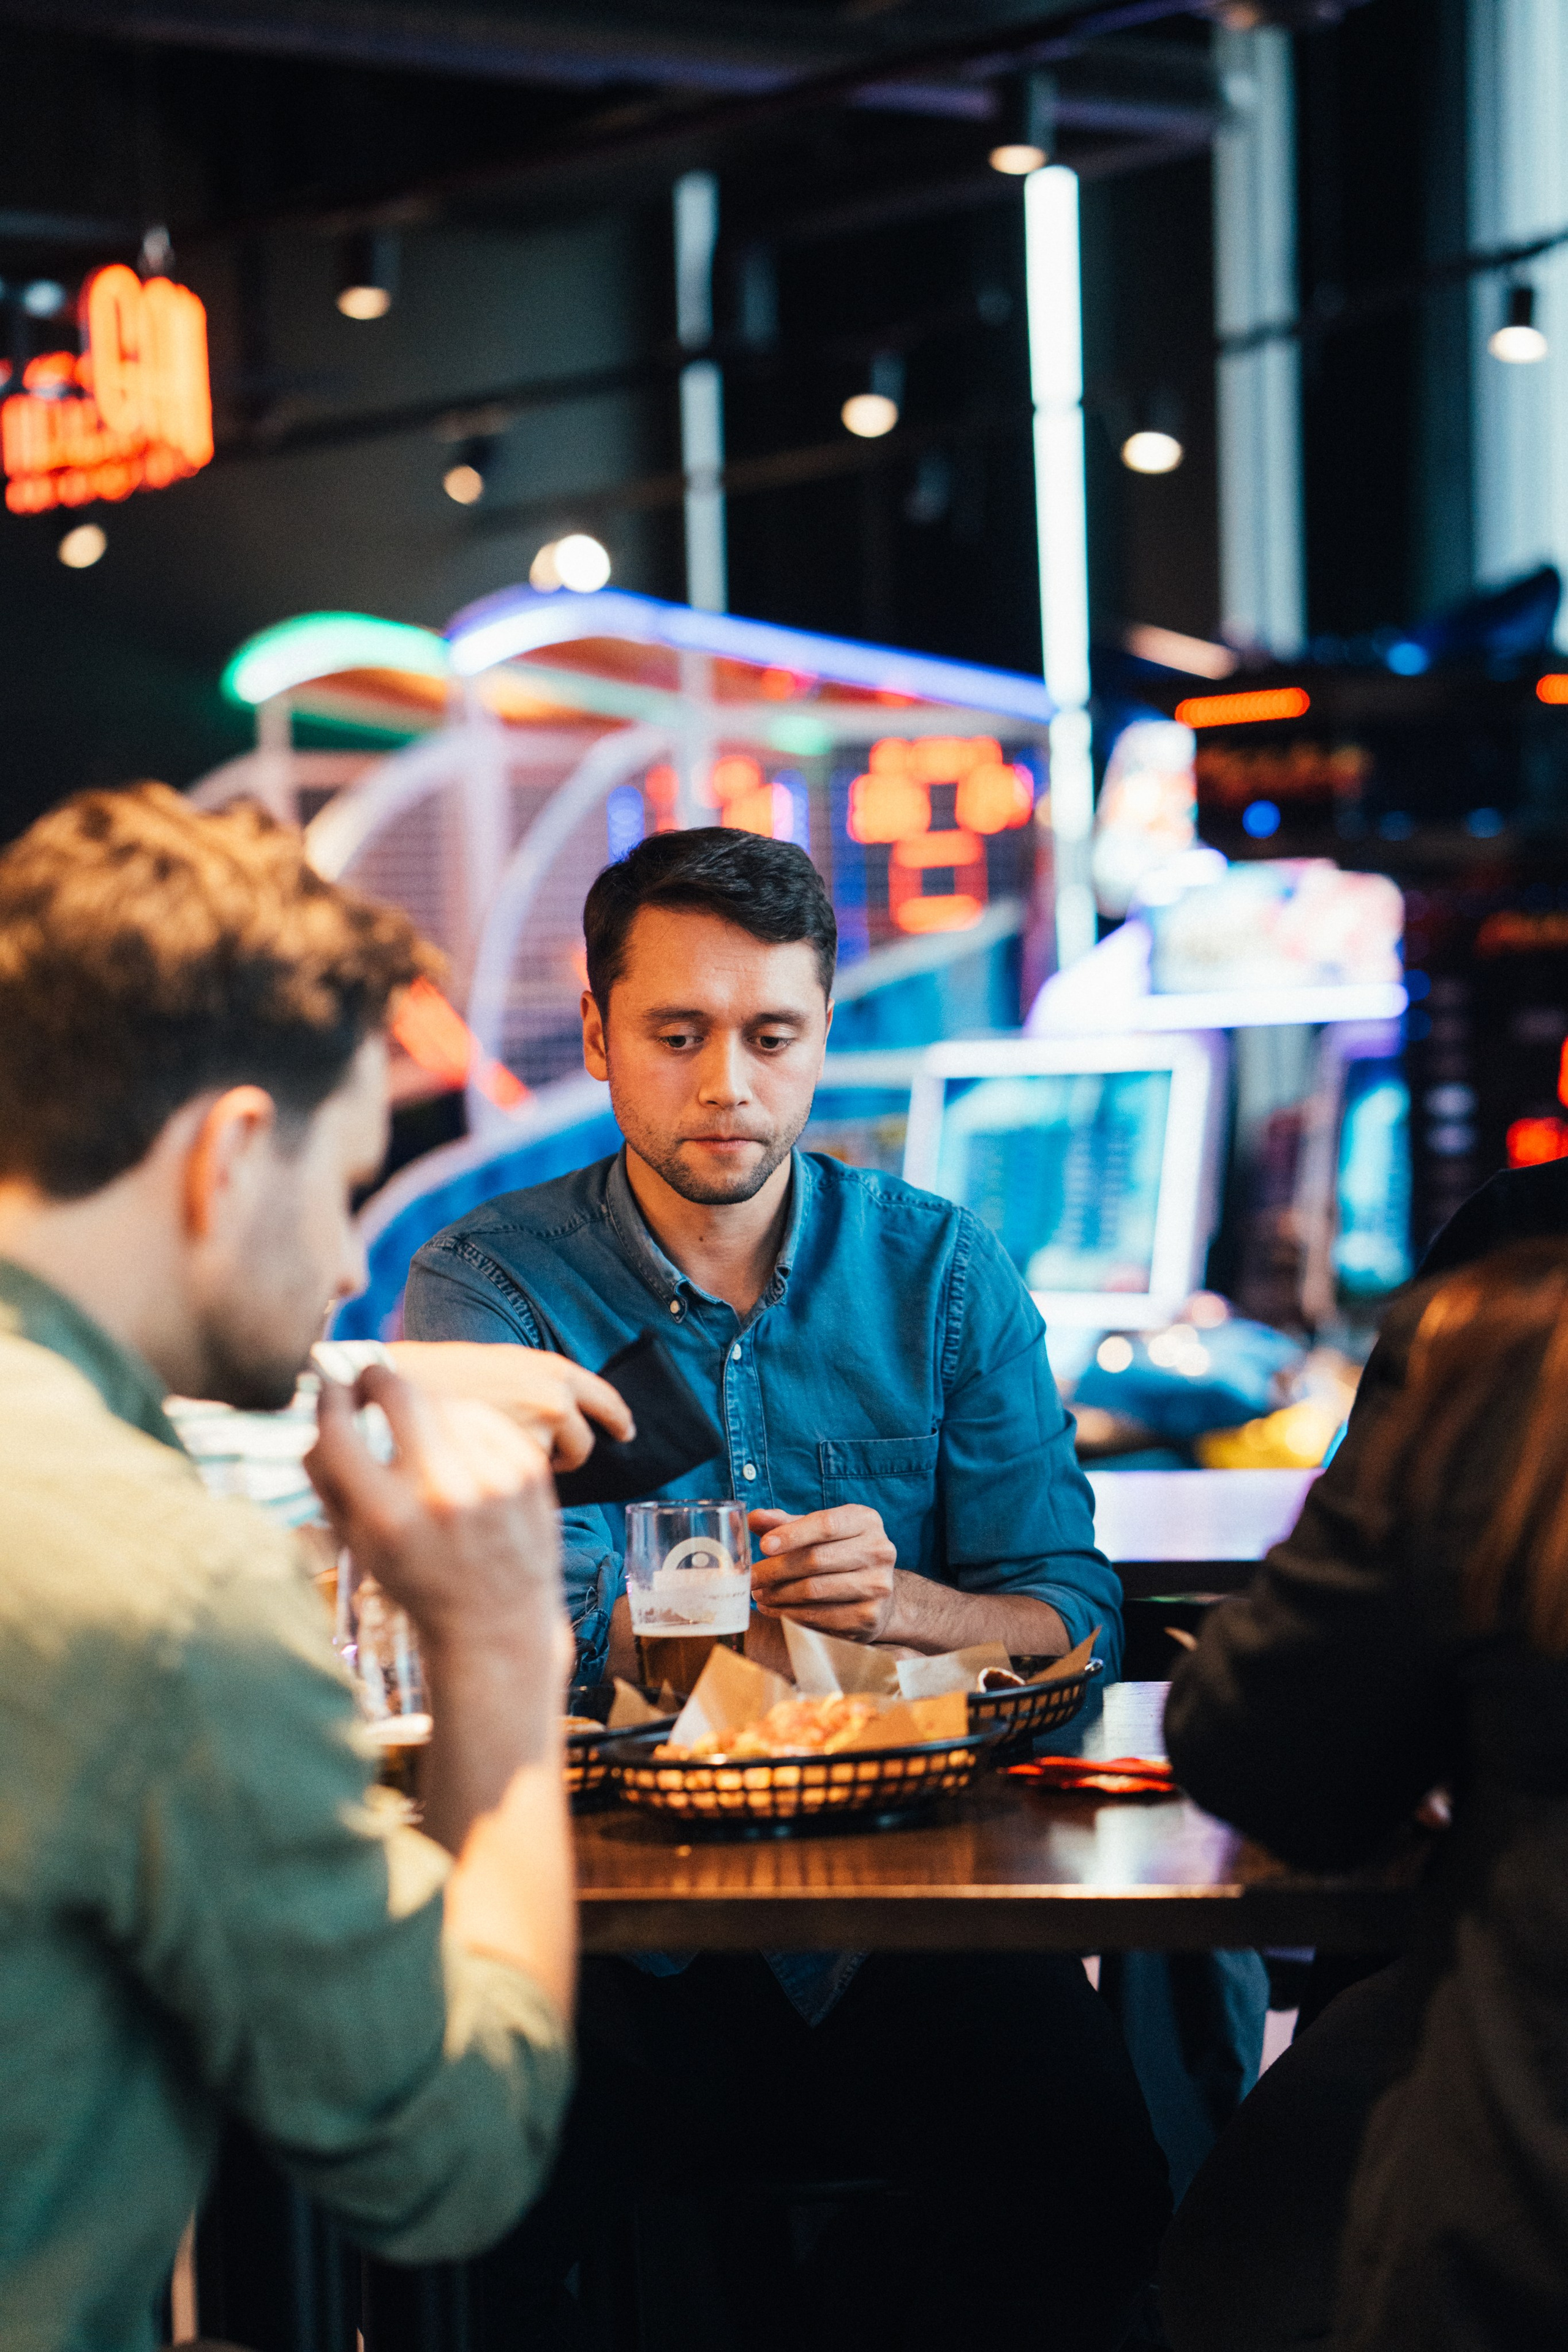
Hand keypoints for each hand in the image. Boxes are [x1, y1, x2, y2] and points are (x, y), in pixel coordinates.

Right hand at [306, 1366, 568, 1681]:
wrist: (496, 1620)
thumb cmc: (418, 1579)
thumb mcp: (359, 1544)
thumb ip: (329, 1479)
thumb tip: (321, 1409)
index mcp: (387, 1517)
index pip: (339, 1430)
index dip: (328, 1399)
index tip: (331, 1389)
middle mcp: (440, 1493)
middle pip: (398, 1393)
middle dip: (377, 1377)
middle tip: (371, 1380)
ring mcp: (491, 1477)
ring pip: (444, 1400)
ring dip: (423, 1405)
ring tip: (420, 1432)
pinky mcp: (528, 1469)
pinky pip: (484, 1418)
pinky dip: (464, 1425)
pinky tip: (460, 1450)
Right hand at [386, 1341, 633, 1472]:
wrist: (393, 1391)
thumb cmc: (437, 1377)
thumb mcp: (498, 1365)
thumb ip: (534, 1385)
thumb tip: (565, 1410)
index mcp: (550, 1371)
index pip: (603, 1400)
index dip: (616, 1417)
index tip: (625, 1430)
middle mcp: (553, 1400)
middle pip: (583, 1444)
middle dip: (568, 1453)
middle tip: (541, 1458)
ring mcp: (537, 1437)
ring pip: (551, 1467)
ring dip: (535, 1469)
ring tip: (494, 1462)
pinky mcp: (515, 1470)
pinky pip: (524, 1484)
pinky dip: (511, 1485)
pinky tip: (486, 1478)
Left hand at [748, 1504, 896, 1642]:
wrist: (875, 1591)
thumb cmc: (838, 1554)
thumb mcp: (817, 1532)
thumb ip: (785, 1523)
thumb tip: (754, 1517)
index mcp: (866, 1521)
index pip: (826, 1524)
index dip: (792, 1535)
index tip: (763, 1545)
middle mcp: (879, 1550)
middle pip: (816, 1560)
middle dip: (775, 1570)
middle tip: (751, 1577)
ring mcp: (878, 1586)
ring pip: (815, 1590)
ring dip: (779, 1595)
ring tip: (759, 1594)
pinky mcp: (869, 1617)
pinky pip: (820, 1617)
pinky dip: (790, 1614)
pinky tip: (775, 1609)